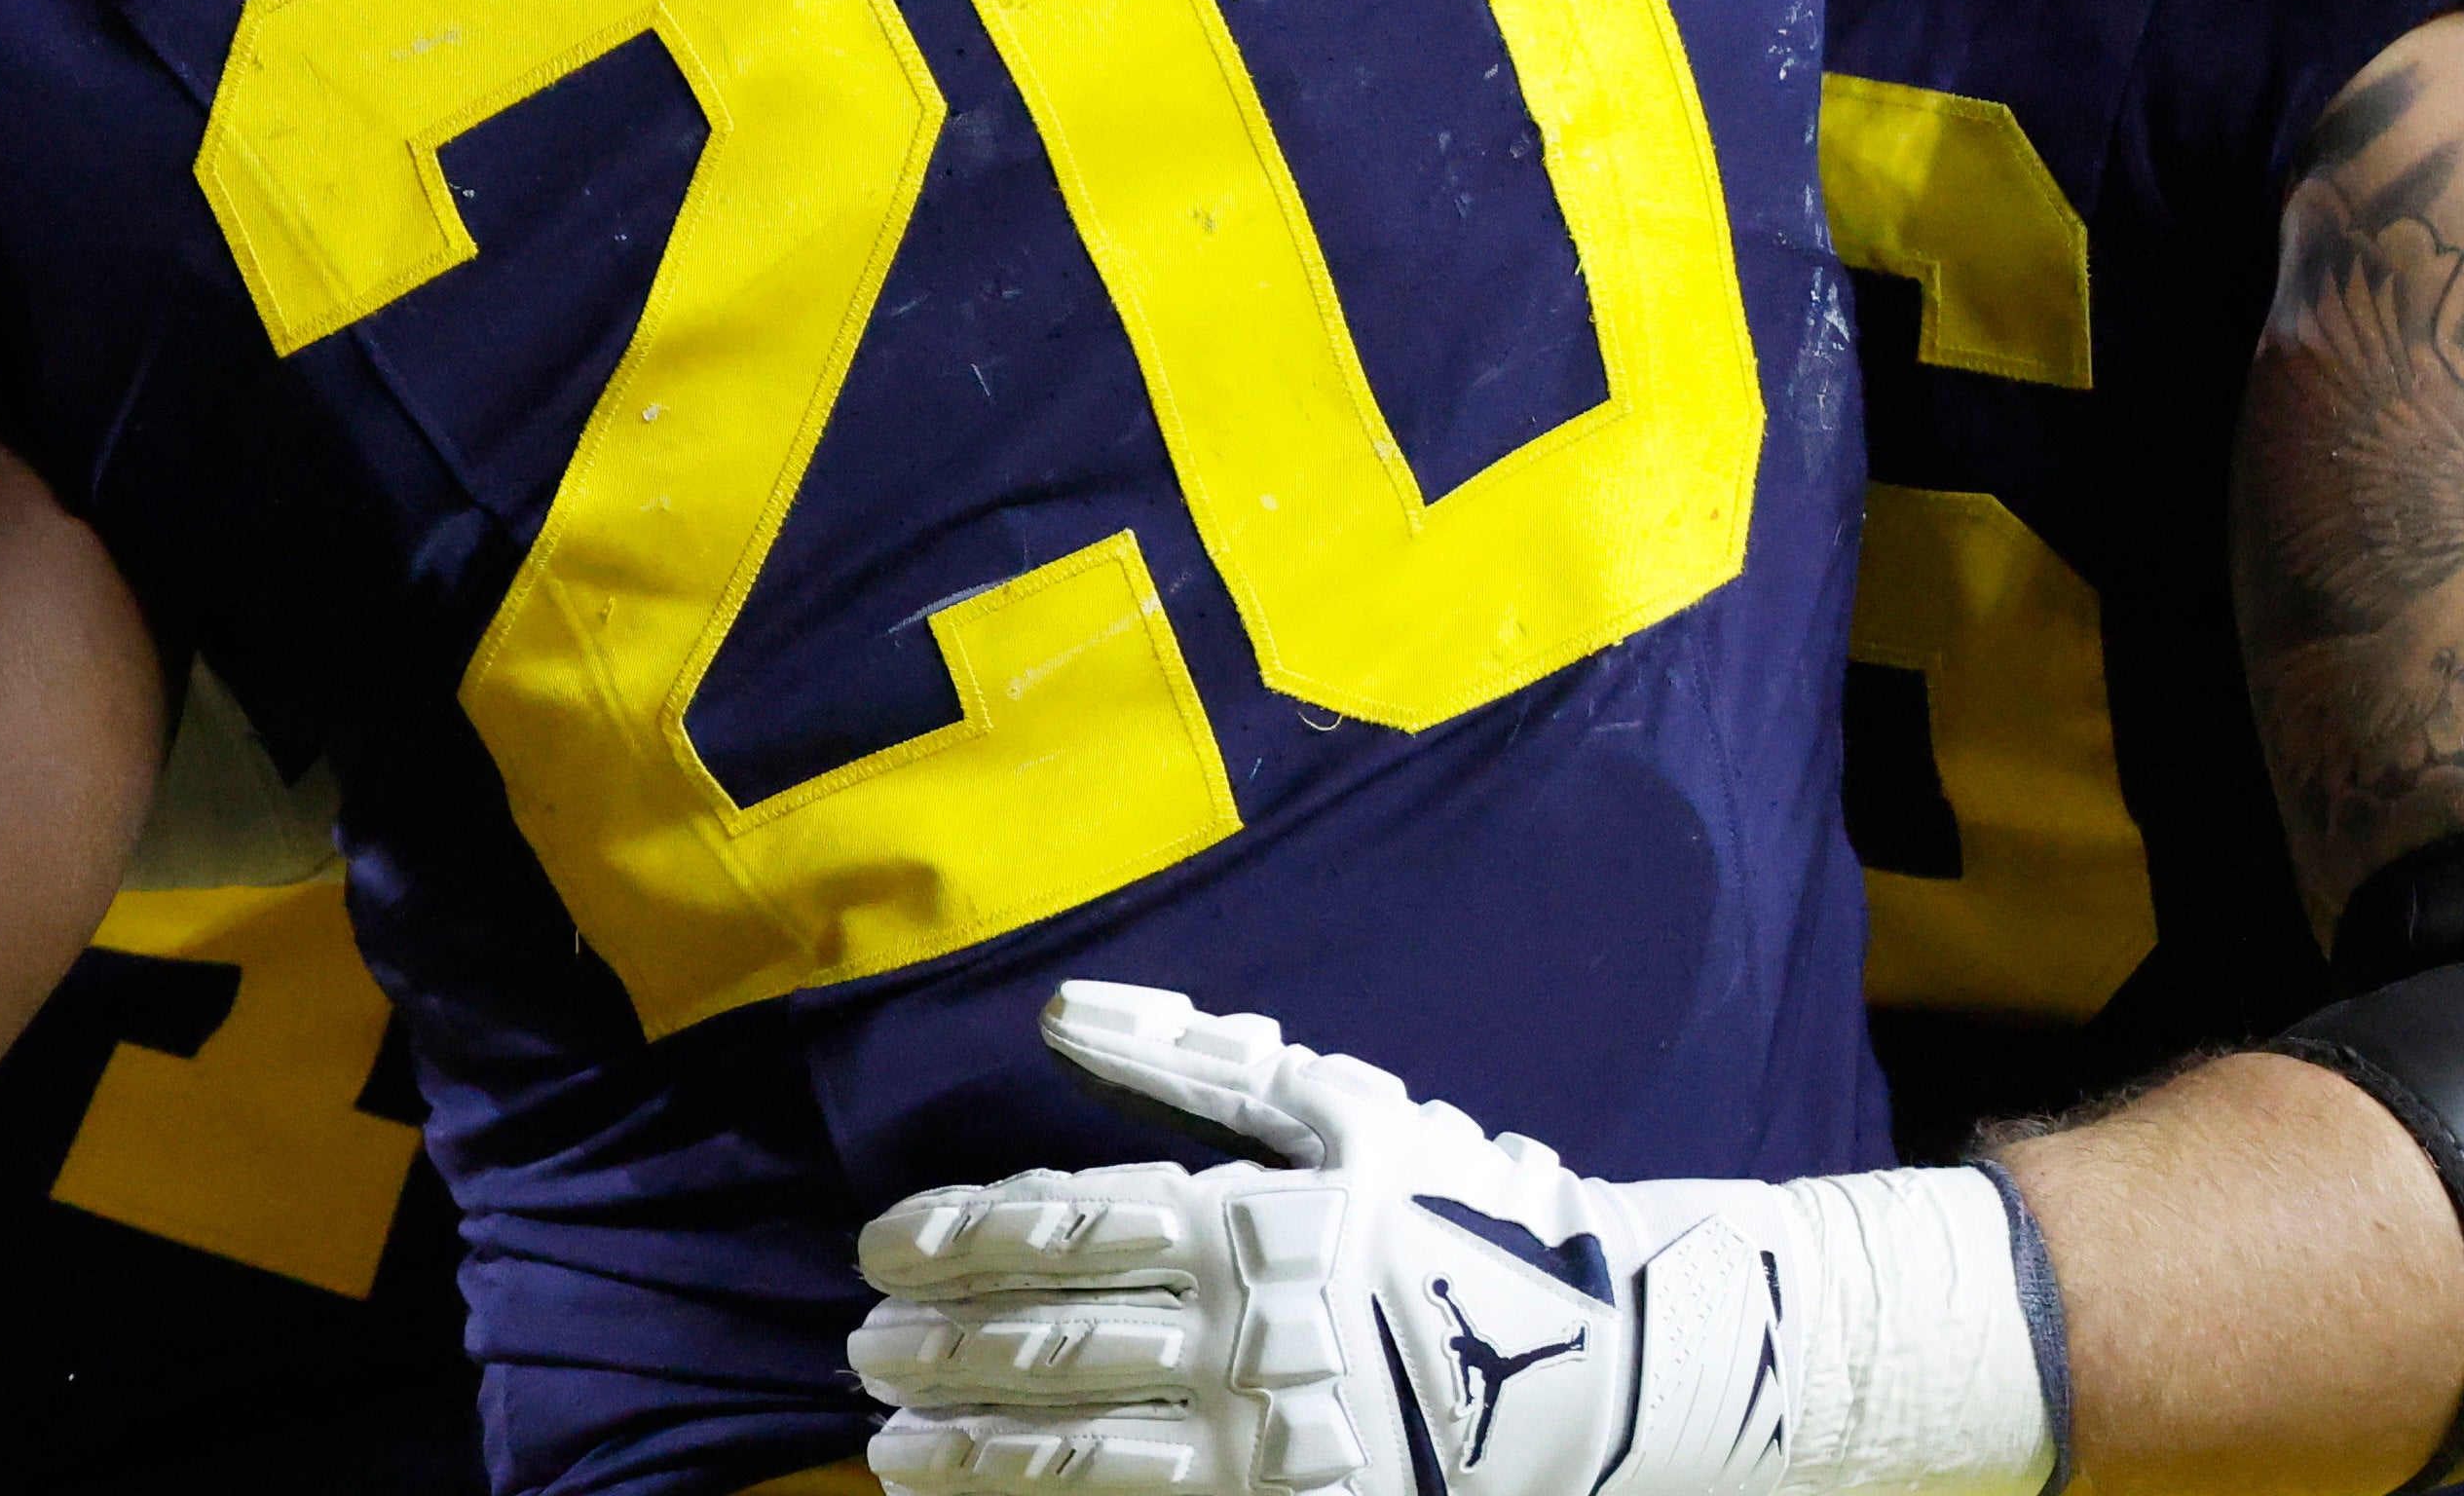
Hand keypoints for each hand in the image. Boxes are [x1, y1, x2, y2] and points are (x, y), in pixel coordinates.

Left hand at [857, 985, 1803, 1495]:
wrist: (1606, 1354)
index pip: (1065, 1230)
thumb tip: (1063, 1012)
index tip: (875, 1250)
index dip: (957, 1240)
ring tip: (890, 1449)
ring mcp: (1273, 1441)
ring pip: (1087, 1452)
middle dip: (941, 1350)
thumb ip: (1197, 1060)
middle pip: (1057, 1344)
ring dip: (974, 1451)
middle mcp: (1247, 1335)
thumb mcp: (1342, 1104)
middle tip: (857, 1352)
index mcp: (1250, 1221)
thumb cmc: (1461, 1205)